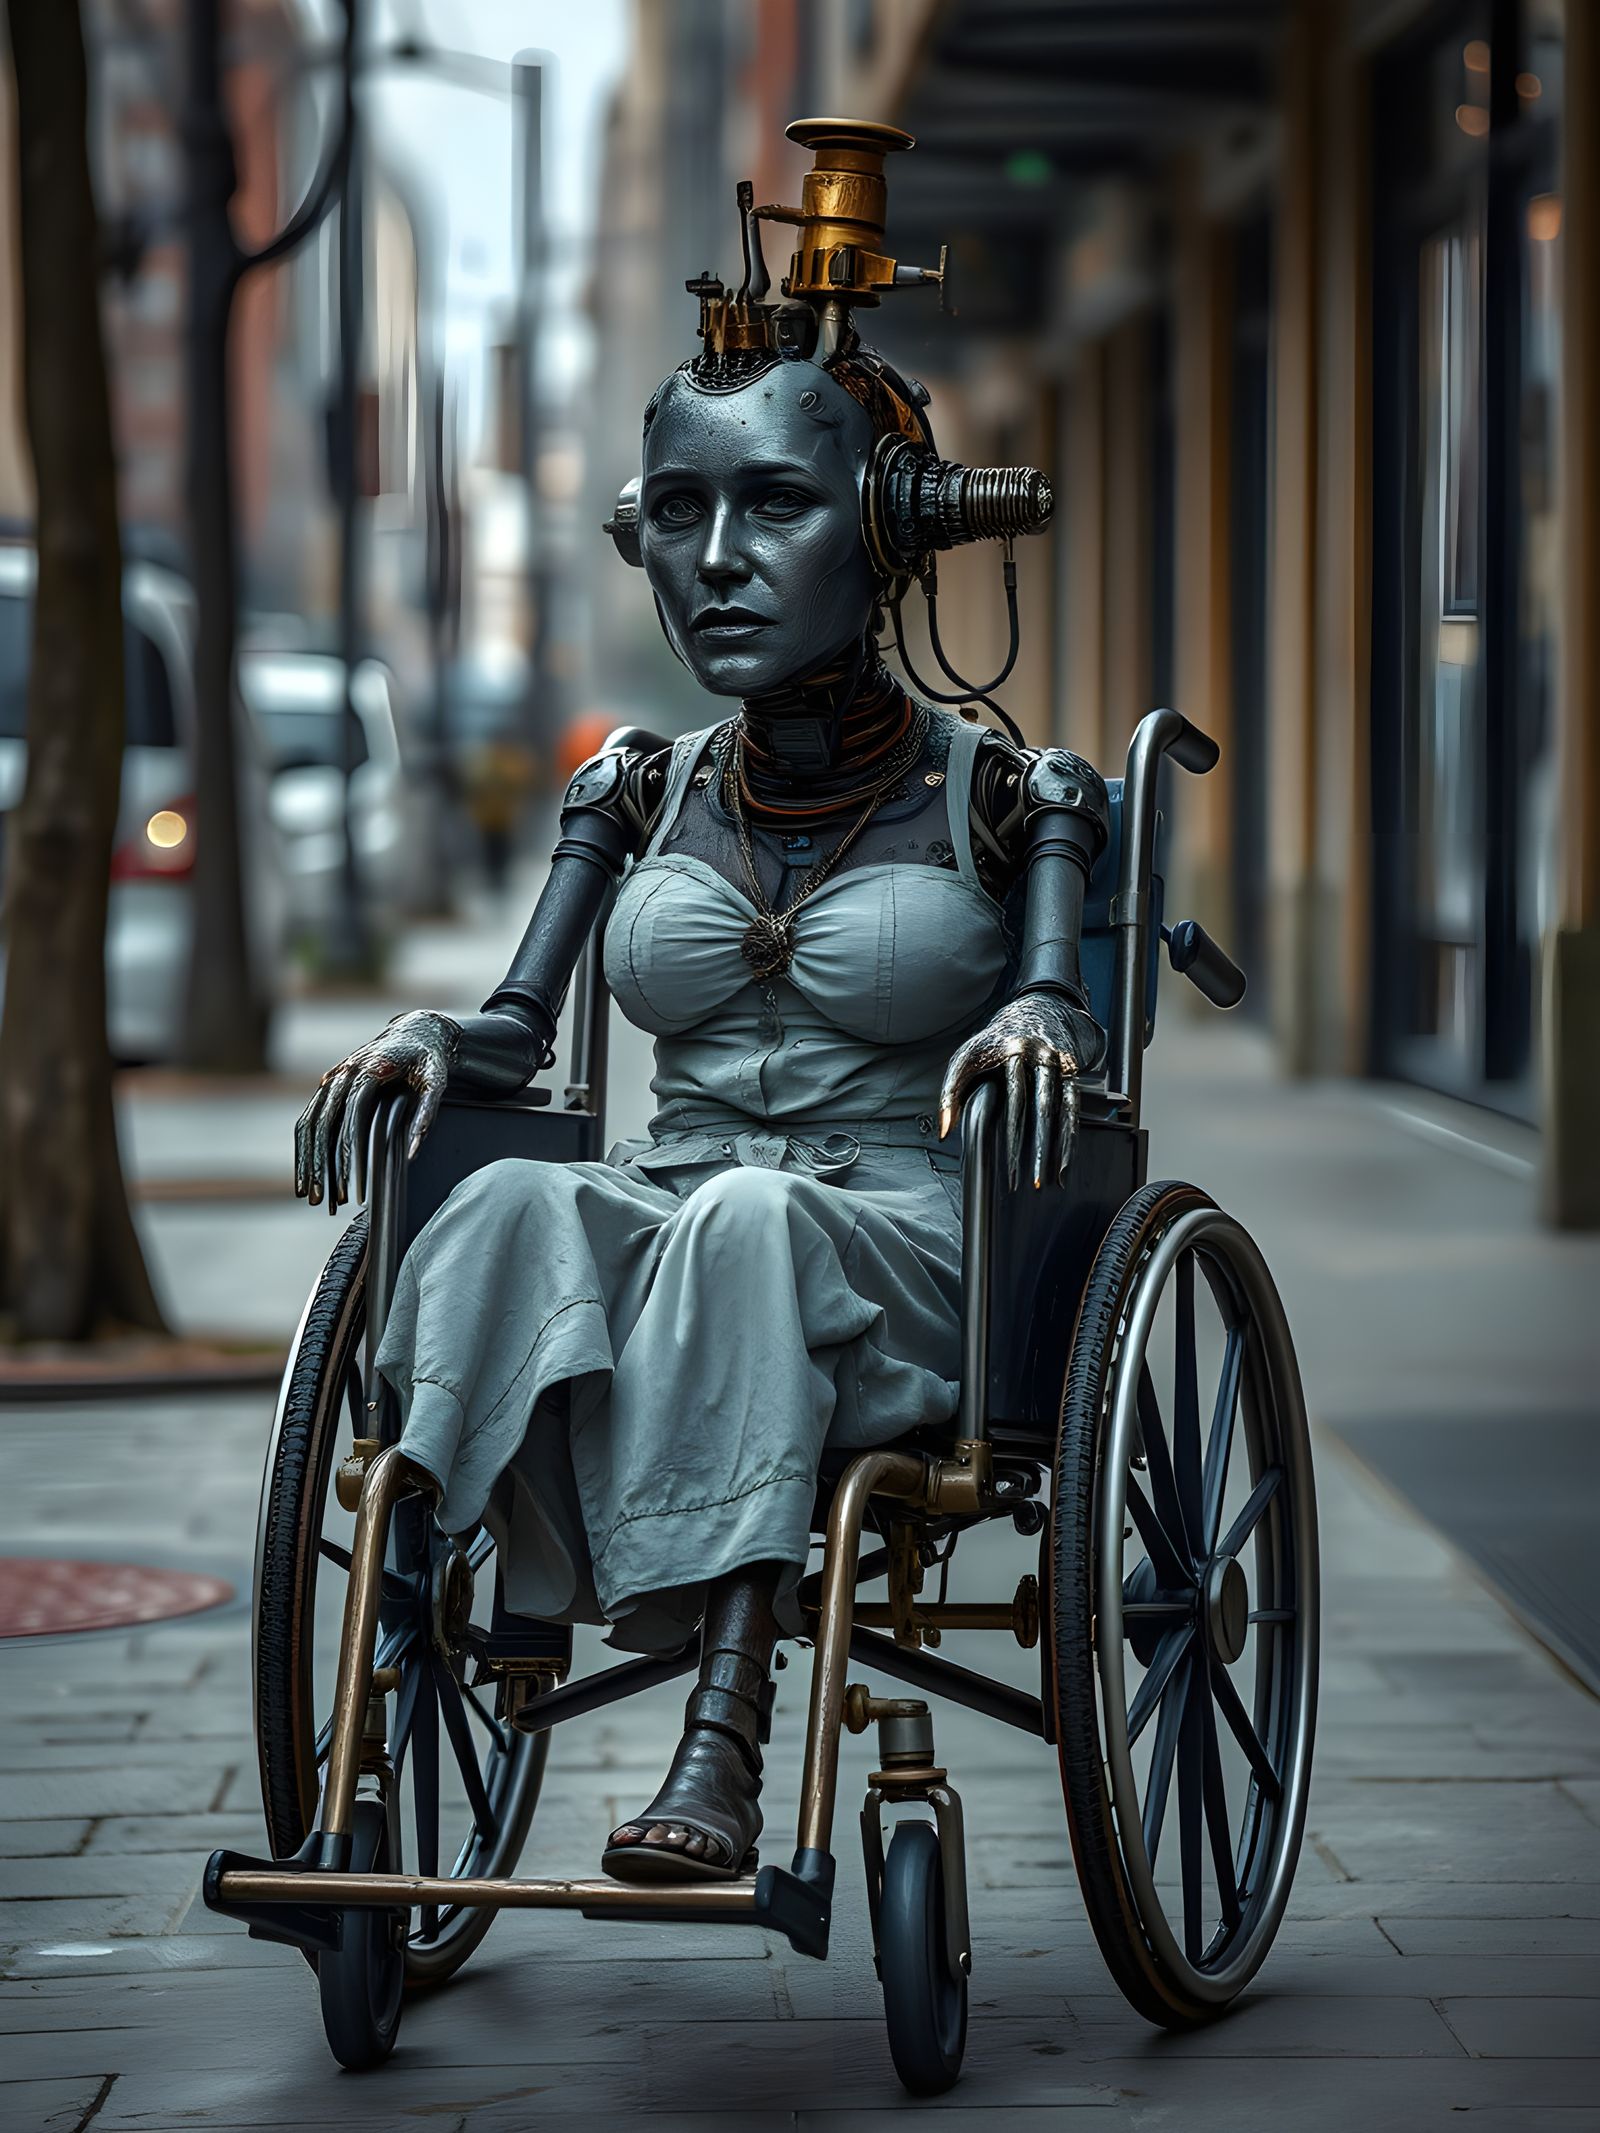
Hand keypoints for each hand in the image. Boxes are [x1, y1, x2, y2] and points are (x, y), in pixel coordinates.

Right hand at [293, 1009, 462, 1212]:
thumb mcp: (437, 1083)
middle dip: (320, 1165)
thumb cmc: (430, 1059)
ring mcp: (333, 1077)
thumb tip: (412, 1154)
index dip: (351, 1153)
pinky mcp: (330, 1085)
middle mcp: (345, 1071)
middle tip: (320, 1200)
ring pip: (310, 1122)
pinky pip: (310, 1117)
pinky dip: (304, 1146)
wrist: (416, 1030)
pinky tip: (305, 1172)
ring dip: (306, 1160)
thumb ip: (426, 1116)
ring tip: (307, 1194)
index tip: (351, 1184)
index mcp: (371, 1069)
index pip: (353, 1117)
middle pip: (323, 1124)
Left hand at [938, 990, 1105, 1189]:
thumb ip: (950, 1093)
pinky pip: (1072, 1110)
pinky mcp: (1071, 1074)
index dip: (1008, 1136)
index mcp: (1007, 1052)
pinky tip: (1065, 1164)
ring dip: (1056, 1148)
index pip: (1009, 1101)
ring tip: (1052, 1180)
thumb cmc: (994, 1042)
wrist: (1041, 1009)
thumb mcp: (965, 1058)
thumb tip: (945, 1133)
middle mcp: (1036, 1056)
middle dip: (1033, 1150)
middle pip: (1037, 1110)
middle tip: (1027, 1183)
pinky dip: (1070, 1138)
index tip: (1004, 1166)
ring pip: (1058, 1111)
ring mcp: (1056, 1064)